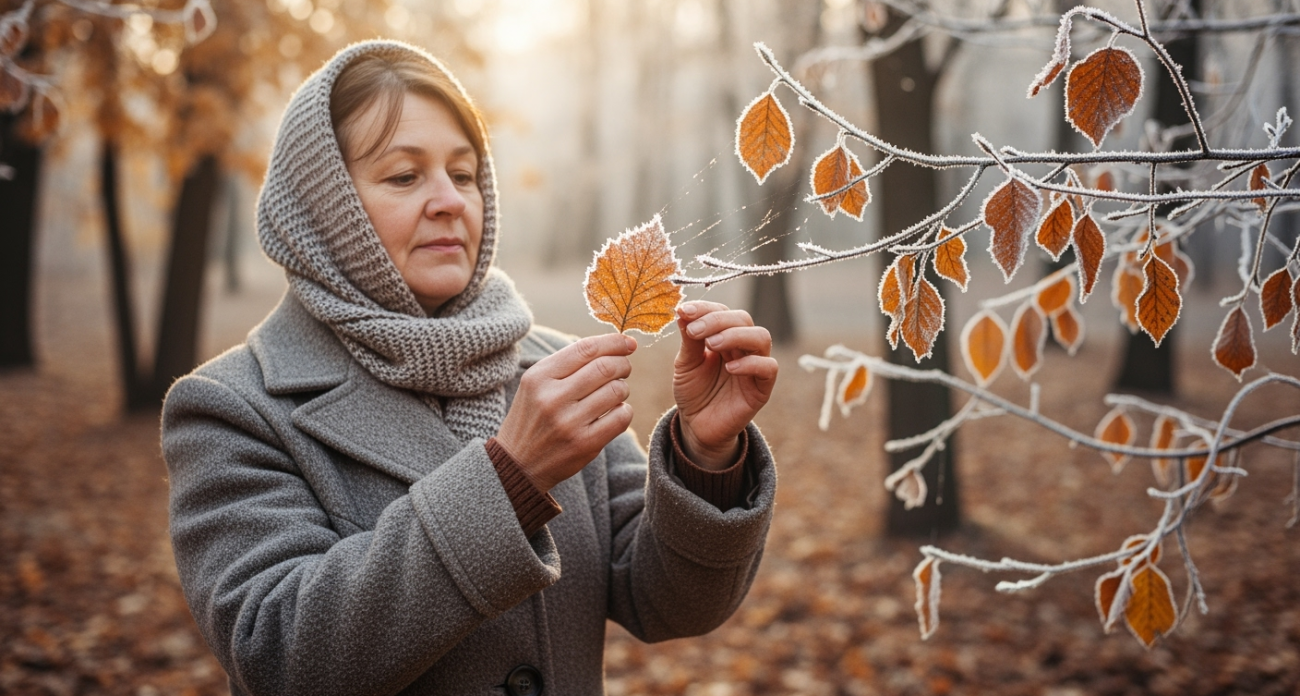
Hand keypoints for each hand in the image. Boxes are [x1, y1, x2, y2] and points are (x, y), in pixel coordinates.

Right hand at [496, 334, 635, 492]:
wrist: (518, 464)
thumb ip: (568, 364)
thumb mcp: (536, 384)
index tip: (628, 343)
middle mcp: (552, 398)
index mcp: (539, 377)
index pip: (586, 349)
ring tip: (615, 392)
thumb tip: (613, 345)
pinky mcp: (585, 444)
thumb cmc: (533, 417)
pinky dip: (624, 411)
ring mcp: (569, 422)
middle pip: (605, 367)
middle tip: (623, 369)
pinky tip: (615, 412)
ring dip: (623, 388)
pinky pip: (621, 418)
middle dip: (622, 365)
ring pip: (616, 391)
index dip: (613, 342)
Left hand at [673, 301, 777, 469]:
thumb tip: (683, 311)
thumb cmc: (693, 392)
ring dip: (736, 335)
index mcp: (724, 336)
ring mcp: (755, 366)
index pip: (722, 311)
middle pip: (743, 319)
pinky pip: (769, 368)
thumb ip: (689, 339)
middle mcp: (742, 347)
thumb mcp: (685, 363)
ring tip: (712, 345)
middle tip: (694, 331)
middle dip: (717, 320)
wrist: (697, 426)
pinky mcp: (762, 388)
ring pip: (761, 337)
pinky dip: (751, 363)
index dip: (705, 308)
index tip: (683, 311)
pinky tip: (729, 368)